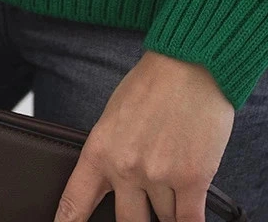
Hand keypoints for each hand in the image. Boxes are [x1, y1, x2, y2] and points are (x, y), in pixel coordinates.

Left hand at [53, 49, 234, 220]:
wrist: (192, 61)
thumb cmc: (154, 82)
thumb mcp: (116, 114)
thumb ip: (112, 152)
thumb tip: (114, 186)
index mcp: (100, 149)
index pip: (74, 204)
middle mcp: (126, 168)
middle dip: (139, 217)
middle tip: (144, 201)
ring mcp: (159, 175)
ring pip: (163, 220)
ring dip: (170, 207)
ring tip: (176, 178)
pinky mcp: (193, 178)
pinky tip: (189, 218)